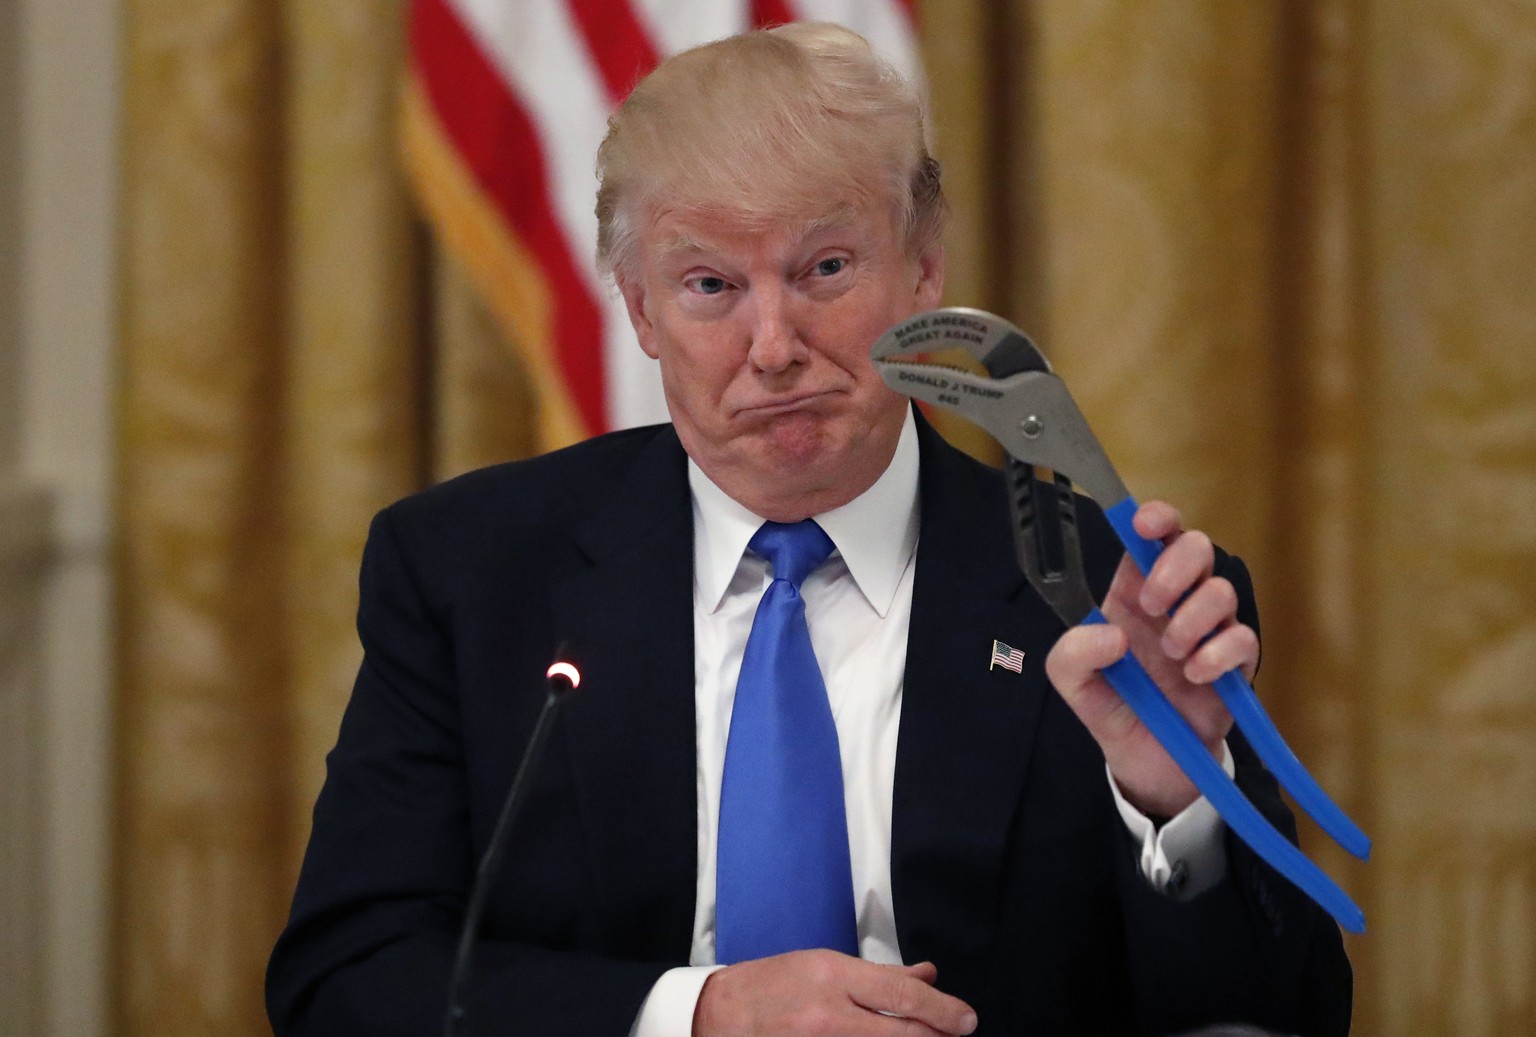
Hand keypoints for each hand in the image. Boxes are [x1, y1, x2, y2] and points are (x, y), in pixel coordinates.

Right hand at [693, 950, 976, 1036]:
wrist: (723, 1014)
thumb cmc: (775, 984)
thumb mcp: (827, 965)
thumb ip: (880, 975)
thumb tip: (927, 976)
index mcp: (834, 977)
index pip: (902, 995)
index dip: (942, 1010)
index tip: (966, 1019)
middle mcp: (829, 1014)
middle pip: (901, 1031)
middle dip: (938, 1034)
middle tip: (959, 1032)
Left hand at [1044, 501, 1258, 816]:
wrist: (1151, 764)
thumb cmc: (1114, 708)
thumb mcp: (1072, 684)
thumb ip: (1071, 655)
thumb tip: (1112, 636)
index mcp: (1132, 592)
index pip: (1151, 537)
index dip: (1156, 519)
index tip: (1146, 525)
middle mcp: (1174, 602)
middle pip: (1196, 547)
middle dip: (1175, 569)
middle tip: (1152, 606)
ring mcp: (1208, 629)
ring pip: (1222, 590)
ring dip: (1192, 620)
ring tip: (1171, 655)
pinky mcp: (1236, 662)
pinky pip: (1242, 637)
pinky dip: (1217, 654)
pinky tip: (1196, 675)